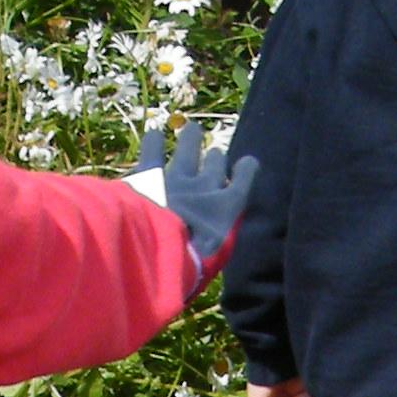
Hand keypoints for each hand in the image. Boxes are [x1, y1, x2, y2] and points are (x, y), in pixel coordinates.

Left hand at [135, 119, 257, 274]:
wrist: (159, 255)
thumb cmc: (193, 267)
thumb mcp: (214, 260)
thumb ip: (215, 245)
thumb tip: (210, 246)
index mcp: (228, 207)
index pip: (244, 179)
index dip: (245, 169)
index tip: (246, 164)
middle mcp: (207, 185)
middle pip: (216, 161)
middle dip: (215, 158)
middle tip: (213, 156)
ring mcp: (178, 176)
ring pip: (189, 146)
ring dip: (191, 138)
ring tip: (192, 130)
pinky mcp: (150, 174)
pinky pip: (153, 150)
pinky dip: (153, 141)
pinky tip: (154, 132)